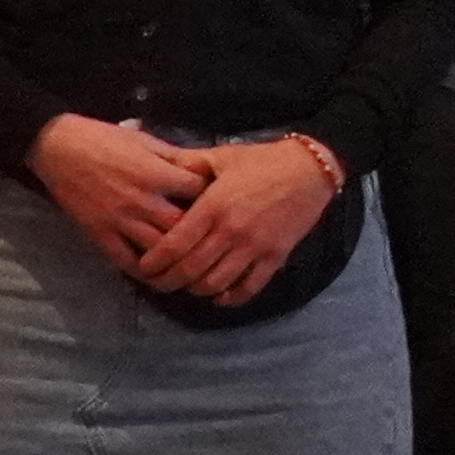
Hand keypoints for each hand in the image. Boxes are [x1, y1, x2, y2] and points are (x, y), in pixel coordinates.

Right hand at [30, 113, 208, 270]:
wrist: (57, 147)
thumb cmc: (103, 139)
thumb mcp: (143, 140)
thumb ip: (173, 157)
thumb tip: (202, 169)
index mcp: (155, 173)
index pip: (198, 191)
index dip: (212, 196)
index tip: (218, 203)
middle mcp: (141, 200)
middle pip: (183, 227)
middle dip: (200, 235)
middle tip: (211, 241)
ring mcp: (119, 220)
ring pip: (158, 250)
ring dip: (176, 261)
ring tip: (191, 266)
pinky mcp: (99, 234)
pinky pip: (126, 261)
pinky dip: (144, 272)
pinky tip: (157, 274)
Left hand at [131, 135, 335, 307]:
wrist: (310, 169)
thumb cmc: (262, 161)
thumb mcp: (220, 156)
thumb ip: (187, 164)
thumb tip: (157, 167)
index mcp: (213, 206)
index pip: (174, 245)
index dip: (154, 263)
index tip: (143, 269)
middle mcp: (231, 231)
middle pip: (190, 270)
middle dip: (167, 282)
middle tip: (157, 284)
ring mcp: (254, 247)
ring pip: (216, 283)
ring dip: (196, 290)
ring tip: (186, 286)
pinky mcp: (274, 257)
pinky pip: (249, 288)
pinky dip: (230, 298)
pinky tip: (219, 296)